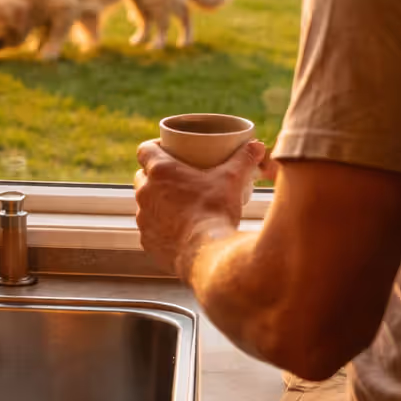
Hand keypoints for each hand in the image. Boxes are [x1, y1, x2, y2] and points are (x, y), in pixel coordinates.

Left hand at [134, 139, 269, 278]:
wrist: (208, 254)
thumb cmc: (216, 211)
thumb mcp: (232, 180)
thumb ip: (243, 159)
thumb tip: (257, 145)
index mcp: (160, 172)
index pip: (144, 150)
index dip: (154, 147)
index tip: (167, 150)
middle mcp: (145, 193)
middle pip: (142, 176)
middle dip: (155, 175)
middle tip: (176, 177)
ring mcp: (144, 218)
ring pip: (144, 203)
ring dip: (155, 200)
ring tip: (176, 203)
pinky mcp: (147, 240)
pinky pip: (149, 228)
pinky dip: (159, 226)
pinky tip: (174, 228)